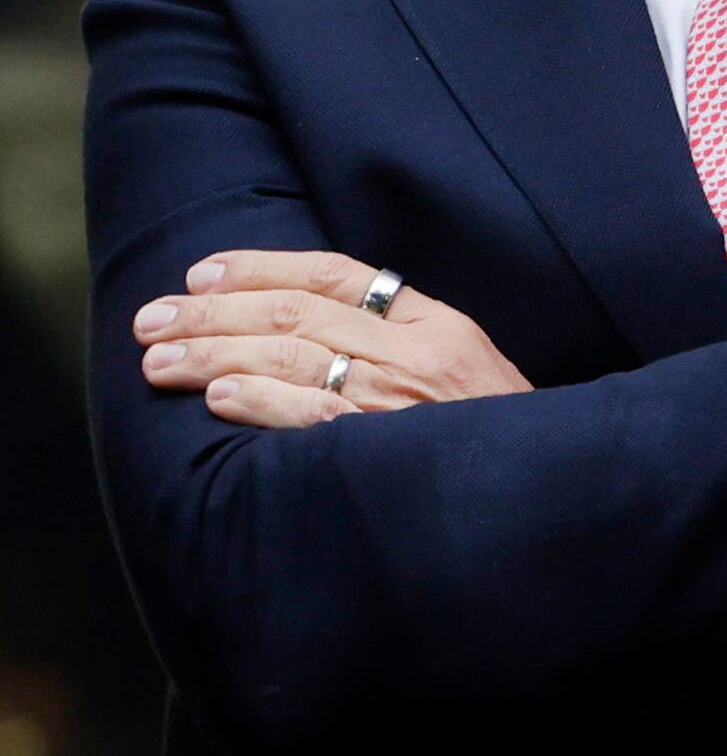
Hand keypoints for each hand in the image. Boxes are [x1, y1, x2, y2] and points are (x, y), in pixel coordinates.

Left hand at [136, 251, 532, 429]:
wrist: (544, 488)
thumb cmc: (494, 432)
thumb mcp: (463, 365)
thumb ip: (398, 338)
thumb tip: (302, 318)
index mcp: (436, 324)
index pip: (337, 273)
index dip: (262, 267)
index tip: (202, 273)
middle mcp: (417, 354)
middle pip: (298, 312)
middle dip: (213, 312)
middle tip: (153, 319)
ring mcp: (402, 402)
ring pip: (291, 356)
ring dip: (214, 354)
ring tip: (159, 360)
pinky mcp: (386, 450)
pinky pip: (312, 416)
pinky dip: (261, 401)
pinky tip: (217, 397)